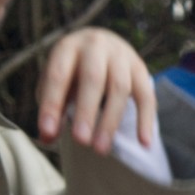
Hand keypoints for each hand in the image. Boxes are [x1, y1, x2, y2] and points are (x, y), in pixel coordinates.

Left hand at [35, 28, 156, 154]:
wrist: (98, 44)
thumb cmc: (71, 71)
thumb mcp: (55, 83)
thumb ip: (52, 109)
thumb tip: (47, 138)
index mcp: (68, 47)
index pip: (58, 75)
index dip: (52, 104)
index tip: (48, 132)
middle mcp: (96, 46)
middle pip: (93, 79)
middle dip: (86, 111)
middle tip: (80, 141)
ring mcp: (121, 55)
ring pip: (120, 88)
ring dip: (110, 121)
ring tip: (100, 150)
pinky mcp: (140, 69)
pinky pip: (146, 96)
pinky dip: (145, 120)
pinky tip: (144, 143)